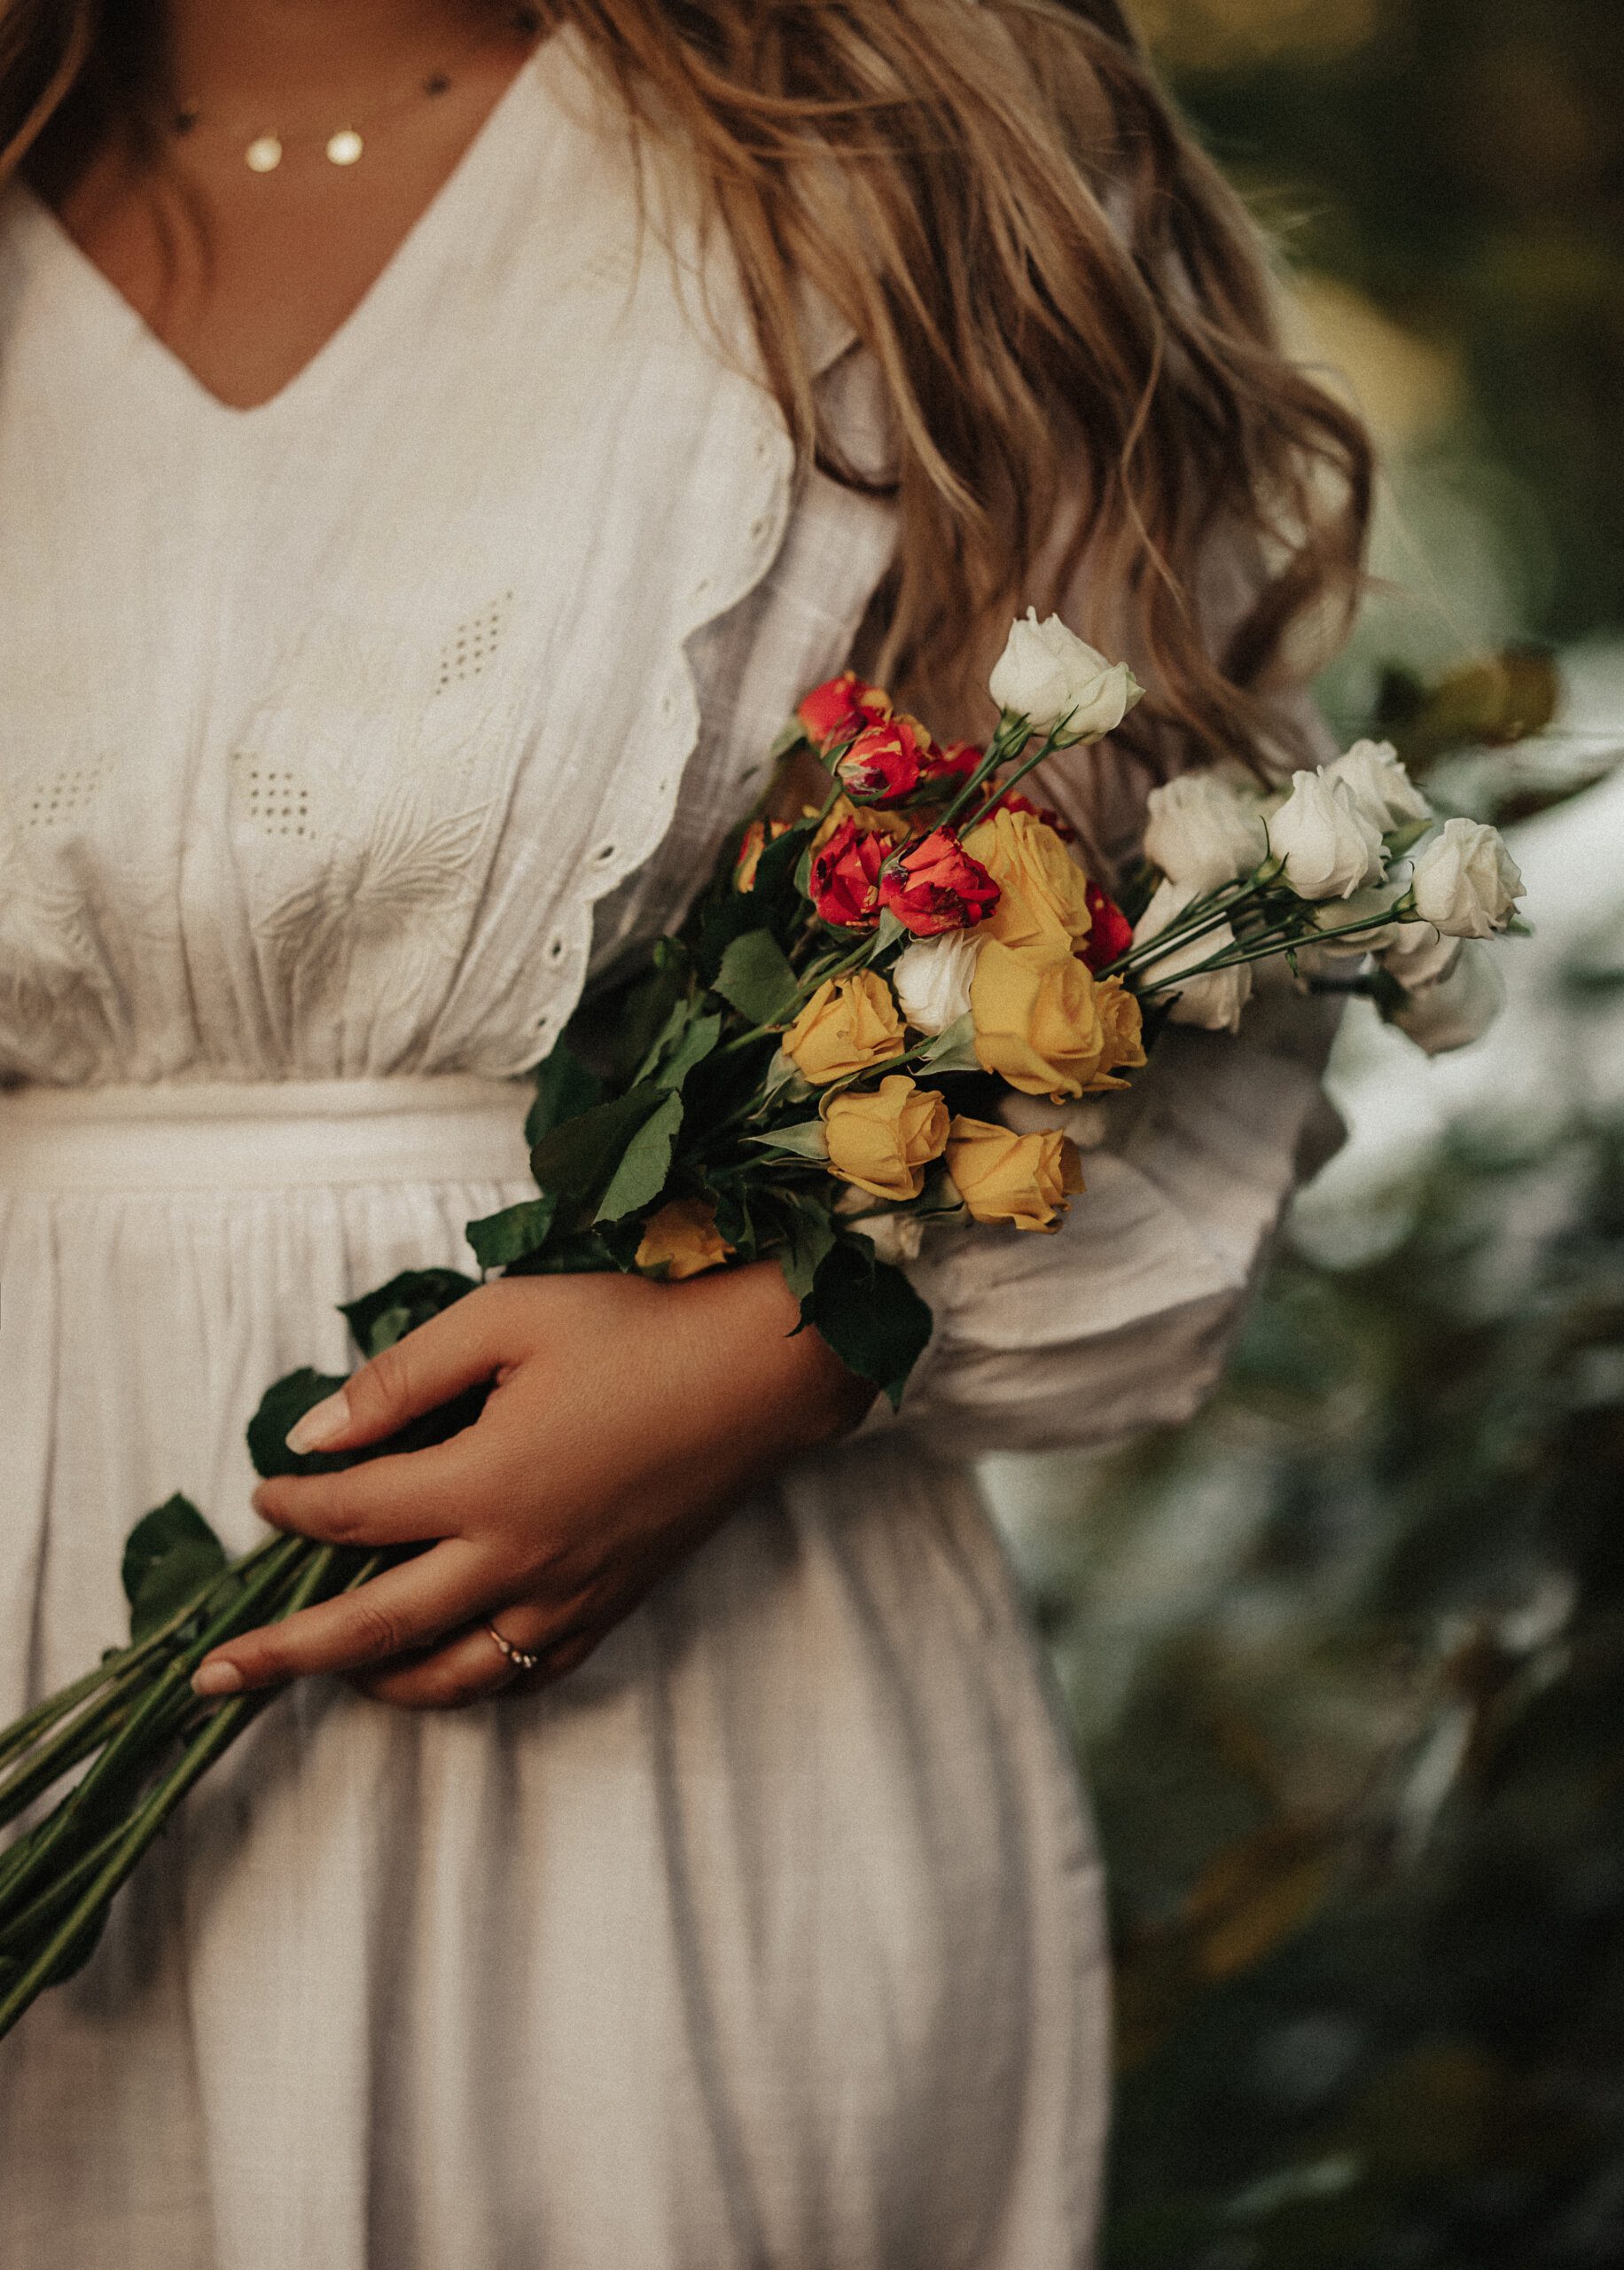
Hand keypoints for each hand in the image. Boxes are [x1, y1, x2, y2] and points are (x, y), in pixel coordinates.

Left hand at [192, 1265, 873, 1708]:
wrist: (761, 1373)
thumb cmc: (635, 1329)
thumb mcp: (508, 1317)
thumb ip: (402, 1378)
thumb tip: (314, 1431)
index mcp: (484, 1481)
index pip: (353, 1513)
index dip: (293, 1508)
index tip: (263, 1493)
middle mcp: (518, 1556)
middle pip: (375, 1627)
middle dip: (285, 1653)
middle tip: (217, 1676)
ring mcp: (568, 1592)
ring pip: (453, 1674)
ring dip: (377, 1682)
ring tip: (332, 1679)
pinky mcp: (613, 1603)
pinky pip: (530, 1671)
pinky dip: (476, 1683)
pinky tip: (451, 1666)